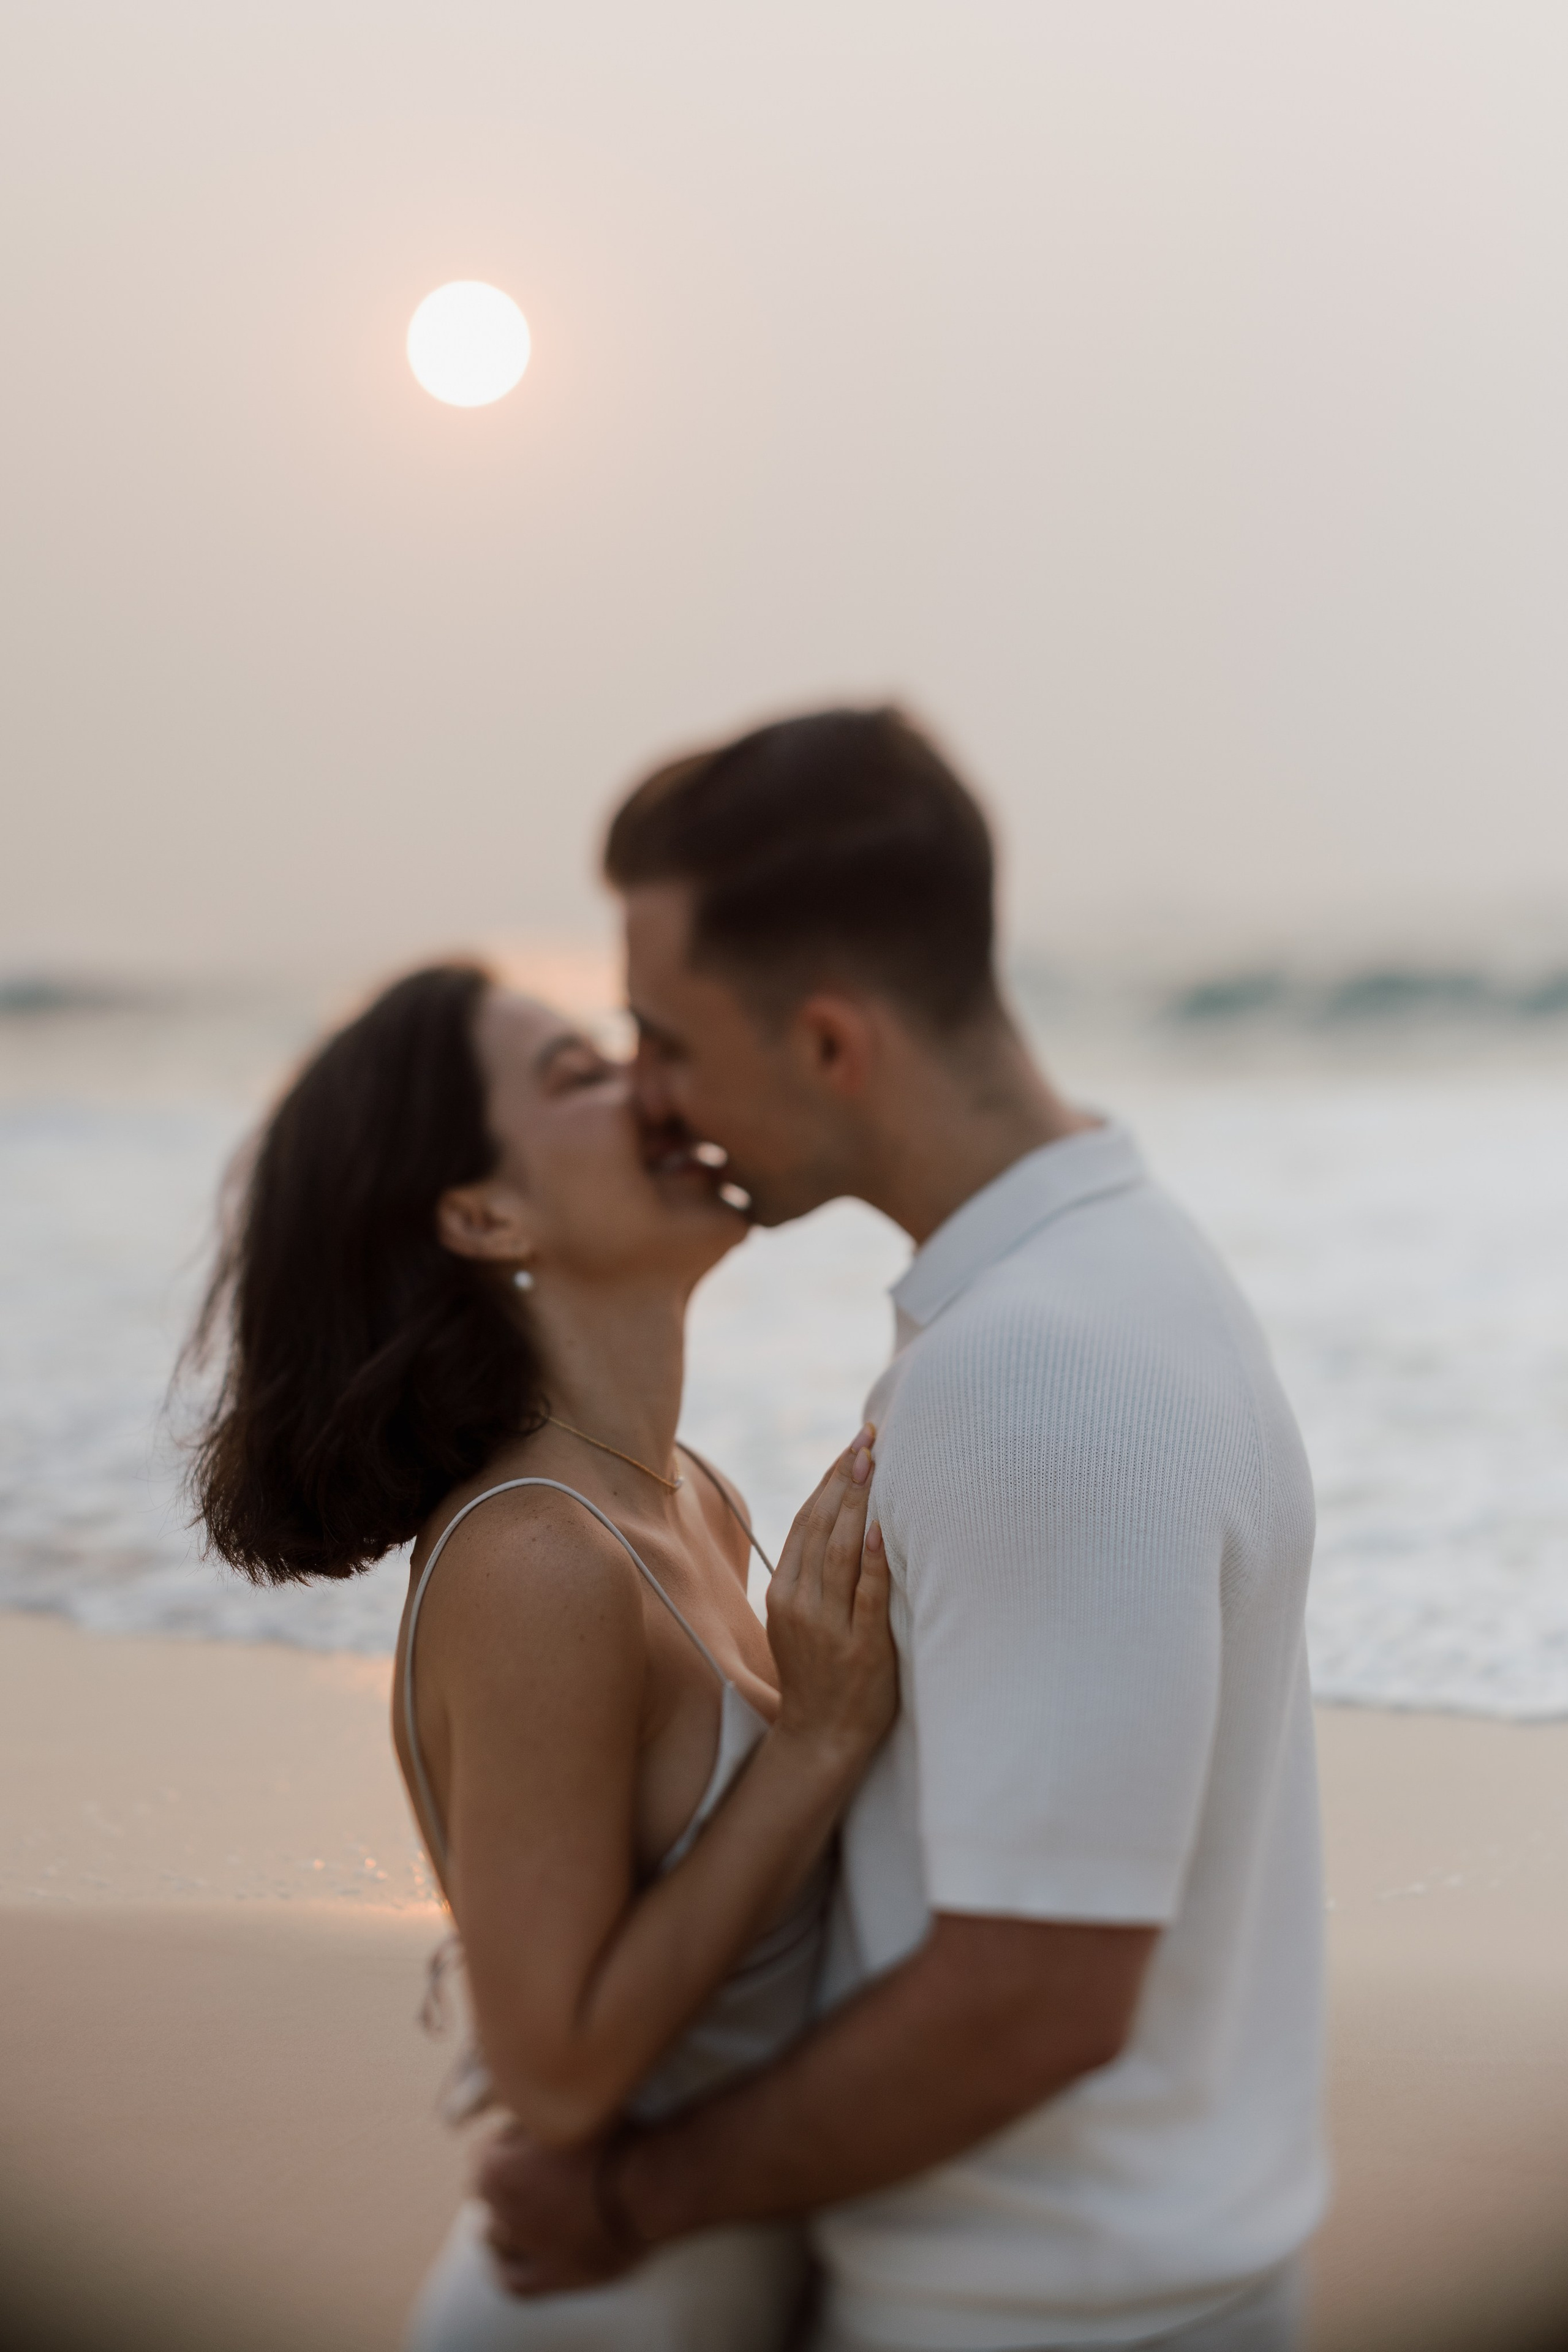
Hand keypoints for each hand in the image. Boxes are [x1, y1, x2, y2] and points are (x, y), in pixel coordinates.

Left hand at [476, 2121, 639, 2295]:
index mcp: (495, 2168)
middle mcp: (502, 2211)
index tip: (531, 2134)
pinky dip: (509, 2267)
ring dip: (505, 2221)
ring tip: (530, 2206)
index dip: (509, 2141)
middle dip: (505, 2180)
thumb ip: (535, 2114)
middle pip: (487, 2194)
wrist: (653, 2183)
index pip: (485, 2151)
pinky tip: (514, 2257)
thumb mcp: (566, 2107)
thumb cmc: (615, 2134)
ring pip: (495, 2237)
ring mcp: (528, 2247)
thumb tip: (524, 2111)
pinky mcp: (554, 2277)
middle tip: (536, 2167)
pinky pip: (514, 2281)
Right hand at [766, 1428, 896, 1767]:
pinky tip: (885, 1525)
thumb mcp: (798, 1619)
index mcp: (783, 1592)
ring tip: (877, 1464)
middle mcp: (800, 1603)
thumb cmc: (817, 1674)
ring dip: (860, 1503)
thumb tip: (837, 1519)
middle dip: (846, 1479)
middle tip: (869, 1439)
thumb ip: (810, 1575)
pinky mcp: (860, 1648)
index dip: (829, 1481)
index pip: (805, 1522)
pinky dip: (876, 1557)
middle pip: (822, 1527)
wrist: (820, 1738)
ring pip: (841, 1551)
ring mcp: (828, 1626)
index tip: (852, 1446)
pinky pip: (868, 1594)